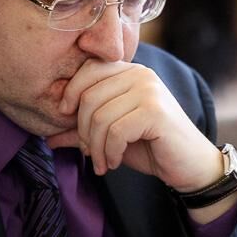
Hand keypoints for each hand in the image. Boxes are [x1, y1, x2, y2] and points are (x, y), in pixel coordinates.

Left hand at [46, 59, 222, 191]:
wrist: (189, 165)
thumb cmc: (151, 146)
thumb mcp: (111, 137)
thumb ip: (82, 132)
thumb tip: (47, 137)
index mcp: (129, 72)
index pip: (87, 71)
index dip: (71, 94)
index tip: (66, 120)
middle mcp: (140, 74)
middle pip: (89, 96)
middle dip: (83, 131)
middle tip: (90, 152)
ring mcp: (149, 90)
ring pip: (100, 116)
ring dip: (97, 147)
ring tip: (104, 162)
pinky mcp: (155, 111)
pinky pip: (116, 131)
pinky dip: (110, 152)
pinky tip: (115, 162)